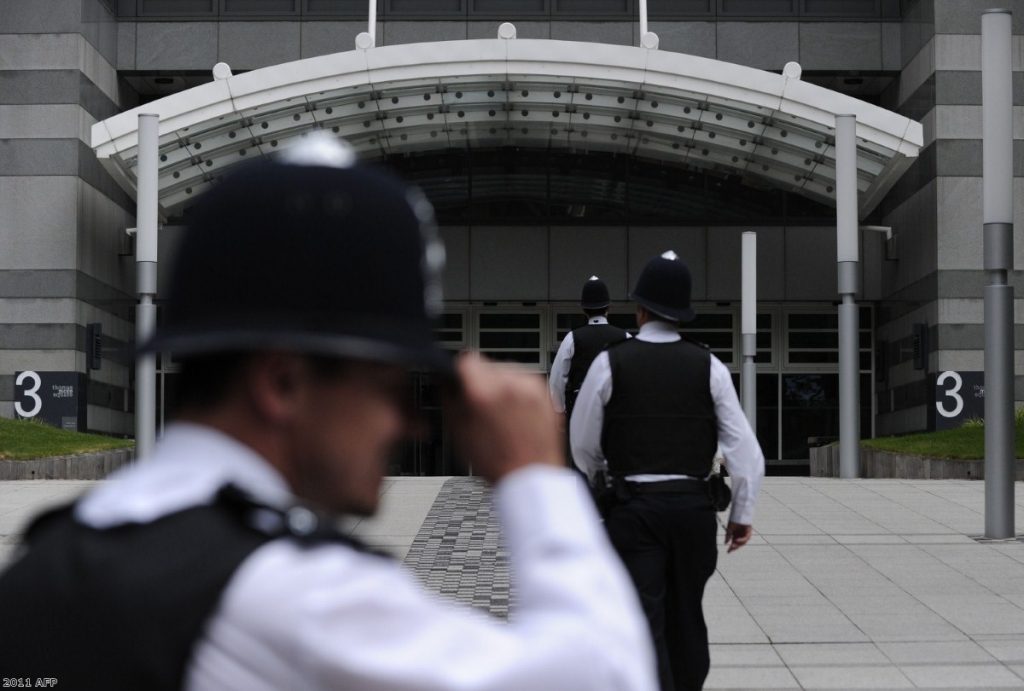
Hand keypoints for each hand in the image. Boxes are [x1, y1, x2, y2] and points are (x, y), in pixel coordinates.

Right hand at [448, 353, 563, 483]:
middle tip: (480, 406)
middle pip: (487, 364)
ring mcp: (532, 387)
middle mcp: (510, 384)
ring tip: (499, 413)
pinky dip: (518, 392)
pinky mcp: (546, 393)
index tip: (460, 382)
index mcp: (485, 392)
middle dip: (481, 381)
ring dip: (500, 385)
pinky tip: (515, 415)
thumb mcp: (459, 433)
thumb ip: (450, 399)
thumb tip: (447, 383)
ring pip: (507, 371)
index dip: (460, 373)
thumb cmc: (498, 463)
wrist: (531, 477)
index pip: (466, 360)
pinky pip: (525, 382)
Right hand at [724, 522, 751, 552]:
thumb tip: (725, 543)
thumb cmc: (734, 520)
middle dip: (735, 547)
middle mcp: (740, 536)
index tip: (728, 552)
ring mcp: (745, 534)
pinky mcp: (749, 532)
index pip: (734, 543)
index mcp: (736, 535)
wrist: (739, 513)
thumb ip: (728, 536)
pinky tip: (737, 540)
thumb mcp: (729, 528)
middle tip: (730, 549)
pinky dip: (742, 540)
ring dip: (738, 544)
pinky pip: (746, 538)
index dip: (731, 548)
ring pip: (743, 543)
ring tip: (733, 545)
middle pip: (739, 544)